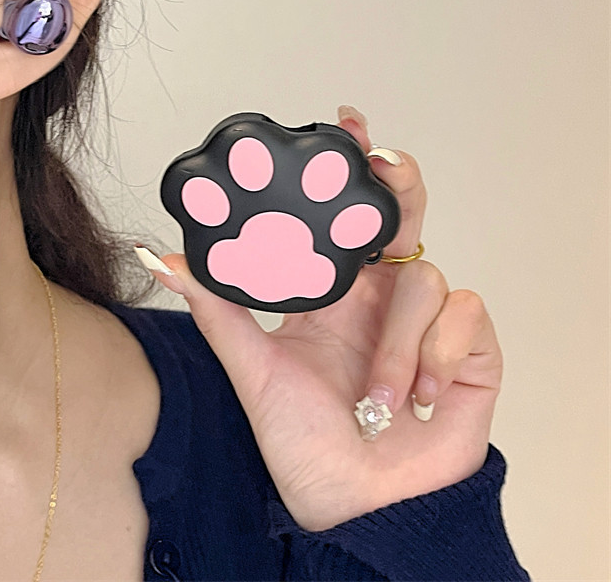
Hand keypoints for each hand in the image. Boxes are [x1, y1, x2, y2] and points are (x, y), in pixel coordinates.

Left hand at [147, 105, 501, 531]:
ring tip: (378, 398)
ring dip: (398, 342)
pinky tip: (422, 398)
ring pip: (424, 278)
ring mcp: (427, 321)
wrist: (356, 507)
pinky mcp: (470, 350)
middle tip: (388, 166)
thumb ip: (213, 308)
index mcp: (334, 293)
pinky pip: (465, 316)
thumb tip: (158, 257)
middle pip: (404, 216)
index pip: (346, 217)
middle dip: (402, 184)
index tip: (348, 122)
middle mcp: (380, 296)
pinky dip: (438, 356)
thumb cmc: (304, 443)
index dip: (352, 169)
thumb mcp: (253, 368)